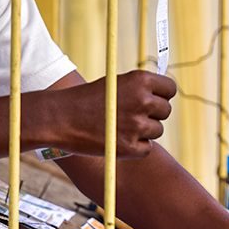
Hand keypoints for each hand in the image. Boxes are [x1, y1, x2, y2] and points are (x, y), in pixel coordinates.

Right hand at [30, 70, 175, 158]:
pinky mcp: (130, 147)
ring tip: (119, 126)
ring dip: (143, 131)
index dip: (162, 95)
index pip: (170, 89)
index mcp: (140, 80)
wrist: (59, 117)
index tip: (153, 99)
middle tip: (131, 115)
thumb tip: (163, 98)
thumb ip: (140, 89)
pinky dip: (135, 147)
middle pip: (165, 111)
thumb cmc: (86, 99)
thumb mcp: (115, 84)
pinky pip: (147, 148)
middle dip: (152, 114)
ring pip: (157, 130)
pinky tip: (117, 139)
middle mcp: (143, 101)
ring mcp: (137, 125)